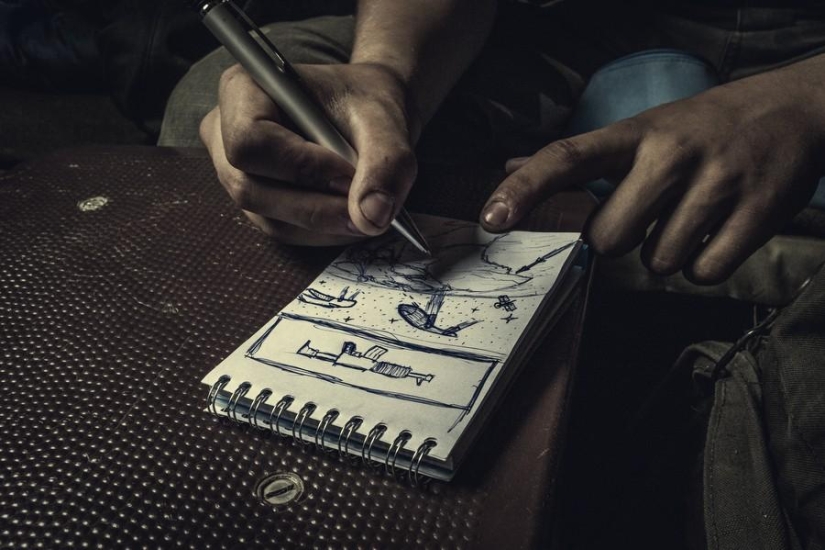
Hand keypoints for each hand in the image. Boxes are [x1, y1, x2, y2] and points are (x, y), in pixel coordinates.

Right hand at [200, 62, 418, 245]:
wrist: (366, 113)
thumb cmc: (365, 104)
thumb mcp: (385, 121)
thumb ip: (386, 163)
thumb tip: (371, 217)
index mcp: (243, 90)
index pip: (250, 142)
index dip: (300, 166)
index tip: (349, 174)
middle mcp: (224, 133)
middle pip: (251, 189)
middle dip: (315, 206)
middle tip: (367, 207)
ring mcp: (234, 172)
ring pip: (269, 218)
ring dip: (323, 224)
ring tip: (366, 211)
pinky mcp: (255, 201)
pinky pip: (282, 230)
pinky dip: (322, 232)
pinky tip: (352, 216)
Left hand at [481, 62, 824, 283]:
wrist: (794, 110)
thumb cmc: (701, 129)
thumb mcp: (641, 129)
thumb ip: (577, 156)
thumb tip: (509, 164)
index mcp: (634, 134)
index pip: (565, 158)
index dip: (524, 189)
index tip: (492, 218)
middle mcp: (669, 154)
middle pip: (609, 237)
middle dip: (621, 241)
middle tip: (649, 216)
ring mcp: (716, 182)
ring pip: (657, 262)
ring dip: (666, 253)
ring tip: (691, 217)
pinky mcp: (757, 211)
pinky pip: (702, 272)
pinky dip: (703, 265)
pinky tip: (716, 233)